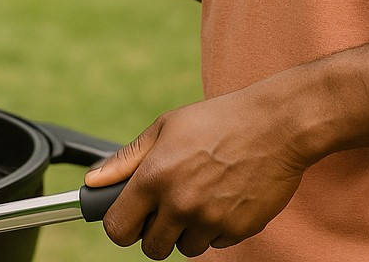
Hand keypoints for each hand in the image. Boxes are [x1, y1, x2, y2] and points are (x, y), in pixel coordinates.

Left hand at [85, 85, 308, 258]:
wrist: (275, 125)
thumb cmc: (217, 120)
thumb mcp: (166, 127)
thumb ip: (126, 159)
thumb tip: (93, 181)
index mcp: (155, 176)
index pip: (118, 229)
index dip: (121, 224)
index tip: (130, 216)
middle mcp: (180, 203)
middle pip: (151, 248)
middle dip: (156, 232)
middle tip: (169, 205)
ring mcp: (210, 219)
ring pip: (185, 248)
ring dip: (188, 230)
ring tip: (202, 193)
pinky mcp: (238, 230)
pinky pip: (216, 243)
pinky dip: (217, 227)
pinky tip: (225, 196)